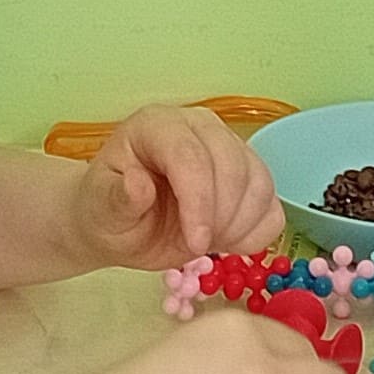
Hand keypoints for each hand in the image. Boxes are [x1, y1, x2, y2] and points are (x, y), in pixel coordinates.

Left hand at [69, 104, 284, 269]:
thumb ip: (118, 199)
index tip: (195, 245)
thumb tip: (139, 186)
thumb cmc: (108, 213)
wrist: (121, 224)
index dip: (199, 203)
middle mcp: (198, 126)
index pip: (190, 155)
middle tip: (195, 247)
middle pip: (233, 165)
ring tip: (206, 243)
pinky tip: (228, 243)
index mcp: (156, 126)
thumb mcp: (101, 211)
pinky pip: (272, 205)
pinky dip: (256, 232)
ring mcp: (228, 147)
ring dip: (239, 225)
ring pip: (260, 182)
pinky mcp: (249, 175)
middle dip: (220, 217)